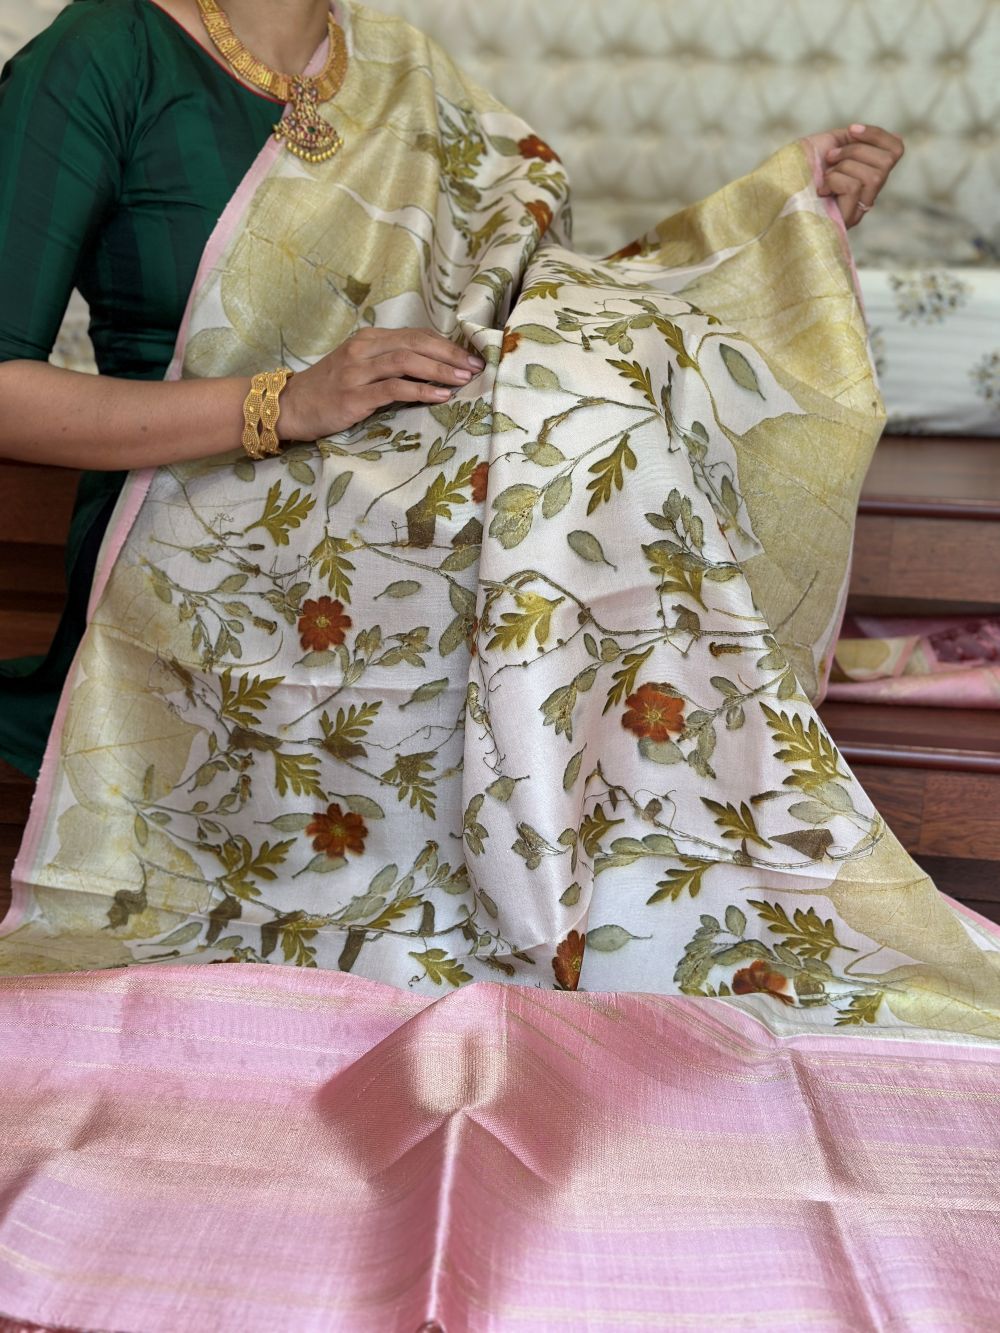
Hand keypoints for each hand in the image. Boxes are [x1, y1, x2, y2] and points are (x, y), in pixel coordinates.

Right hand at [279, 327, 484, 440]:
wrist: (290, 406)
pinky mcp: (353, 396)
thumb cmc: (328, 390)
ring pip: (407, 361)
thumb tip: (431, 367)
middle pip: (416, 343)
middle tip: (476, 366)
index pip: (415, 335)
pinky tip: (441, 395)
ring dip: (441, 369)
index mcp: (368, 339)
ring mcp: (357, 371)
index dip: (446, 344)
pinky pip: (394, 389)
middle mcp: (363, 349)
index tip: (471, 356)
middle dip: (450, 354)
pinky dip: (421, 391)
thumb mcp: (359, 367)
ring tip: (464, 379)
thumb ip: (389, 363)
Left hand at [804, 124, 904, 227]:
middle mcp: (868, 193)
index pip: (896, 149)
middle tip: (829, 158)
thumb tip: (864, 133)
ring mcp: (859, 209)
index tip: (850, 130)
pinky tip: (821, 189)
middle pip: (887, 162)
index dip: (878, 135)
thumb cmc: (795, 168)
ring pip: (874, 176)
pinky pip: (855, 188)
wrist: (772, 189)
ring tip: (824, 174)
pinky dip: (836, 181)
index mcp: (866, 173)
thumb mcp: (826, 145)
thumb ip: (850, 139)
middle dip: (855, 151)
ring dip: (845, 167)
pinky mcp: (847, 219)